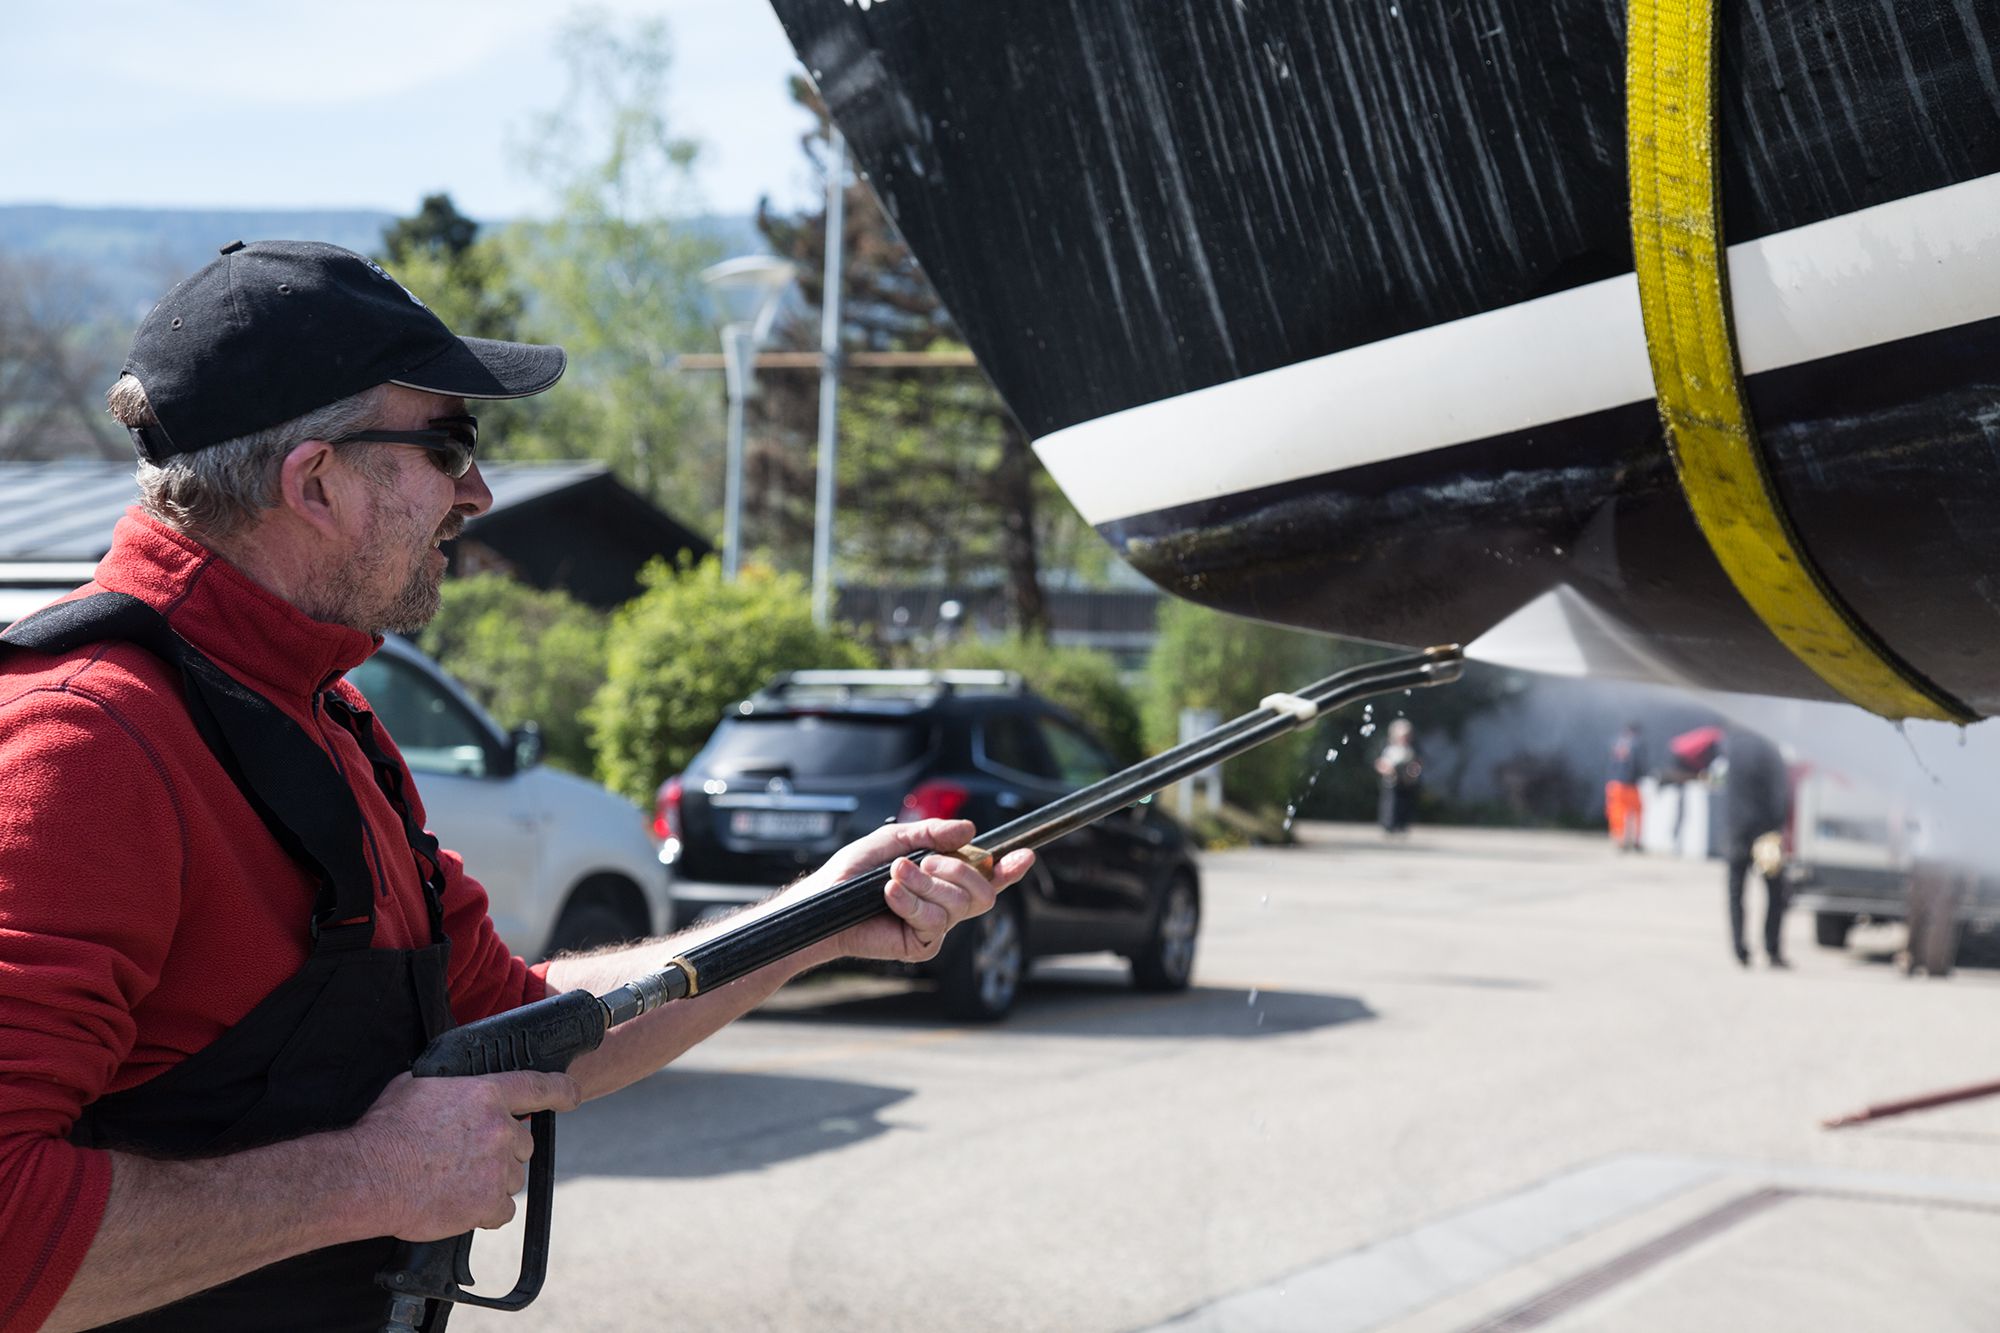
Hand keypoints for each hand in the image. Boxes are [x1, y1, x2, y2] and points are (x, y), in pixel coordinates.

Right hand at [345, 1069, 581, 1240]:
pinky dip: (486, 1211)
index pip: (540, 1087)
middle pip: (523, 1143)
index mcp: (486, 1094)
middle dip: (502, 1151)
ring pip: (513, 1178)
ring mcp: (497, 1168)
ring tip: (454, 1182)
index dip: (562, 1091)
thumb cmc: (385, 1131)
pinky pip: (502, 1210)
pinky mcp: (488, 1203)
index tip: (572, 1096)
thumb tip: (452, 1089)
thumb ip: (450, 1087)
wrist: (367, 1177)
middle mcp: (500, 1129)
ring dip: (492, 1182)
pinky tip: (459, 1205)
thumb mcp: (418, 1087)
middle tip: (467, 1158)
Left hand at [801, 819, 1033, 963]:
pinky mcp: (921, 945)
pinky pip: (934, 921)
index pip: (988, 875)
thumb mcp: (894, 840)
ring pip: (959, 905)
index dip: (1009, 868)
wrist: (825, 901)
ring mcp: (936, 926)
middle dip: (957, 870)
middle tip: (923, 863)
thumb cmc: (853, 873)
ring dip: (925, 884)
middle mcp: (945, 902)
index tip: (1024, 854)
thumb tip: (969, 830)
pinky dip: (911, 903)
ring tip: (894, 877)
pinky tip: (890, 895)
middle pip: (983, 891)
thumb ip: (931, 833)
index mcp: (944, 877)